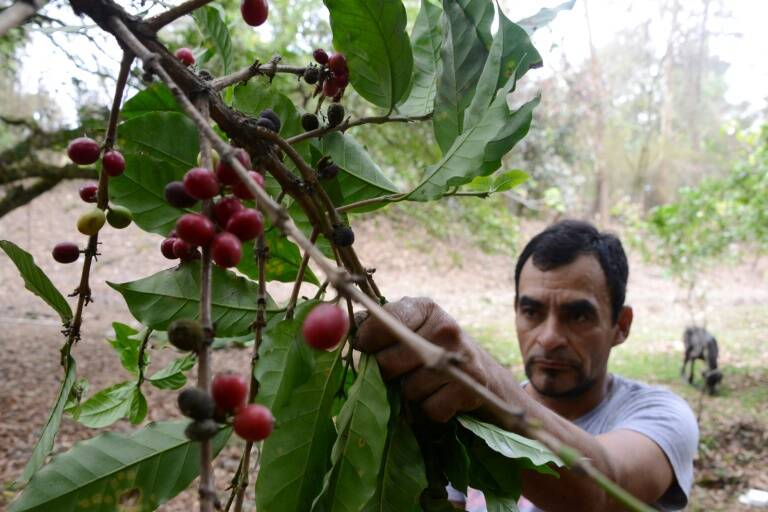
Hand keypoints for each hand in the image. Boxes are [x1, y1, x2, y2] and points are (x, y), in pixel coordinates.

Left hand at [355, 297, 490, 421]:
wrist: (480, 373)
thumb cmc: (430, 347)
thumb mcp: (408, 327)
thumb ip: (376, 326)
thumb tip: (341, 327)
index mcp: (424, 308)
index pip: (384, 321)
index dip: (367, 338)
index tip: (363, 347)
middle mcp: (445, 328)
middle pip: (388, 361)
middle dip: (385, 373)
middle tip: (395, 371)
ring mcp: (459, 358)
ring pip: (407, 389)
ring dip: (408, 394)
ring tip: (421, 382)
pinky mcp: (469, 388)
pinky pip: (429, 409)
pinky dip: (428, 409)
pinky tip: (437, 395)